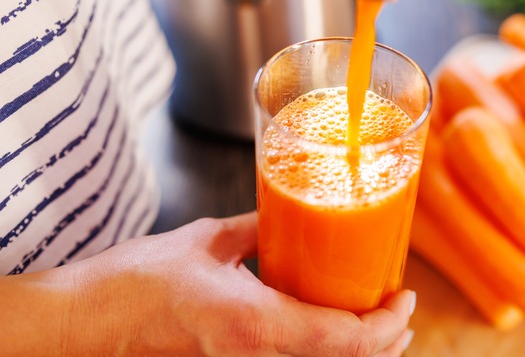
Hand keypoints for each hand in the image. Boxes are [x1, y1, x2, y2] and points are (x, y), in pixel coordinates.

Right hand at [4, 213, 415, 355]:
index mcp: (255, 324)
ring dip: (360, 349)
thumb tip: (285, 212)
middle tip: (402, 310)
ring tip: (381, 323)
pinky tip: (332, 329)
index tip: (404, 296)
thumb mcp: (206, 241)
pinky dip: (327, 351)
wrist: (89, 324)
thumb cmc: (135, 283)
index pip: (344, 340)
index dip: (386, 324)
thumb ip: (254, 228)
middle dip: (385, 342)